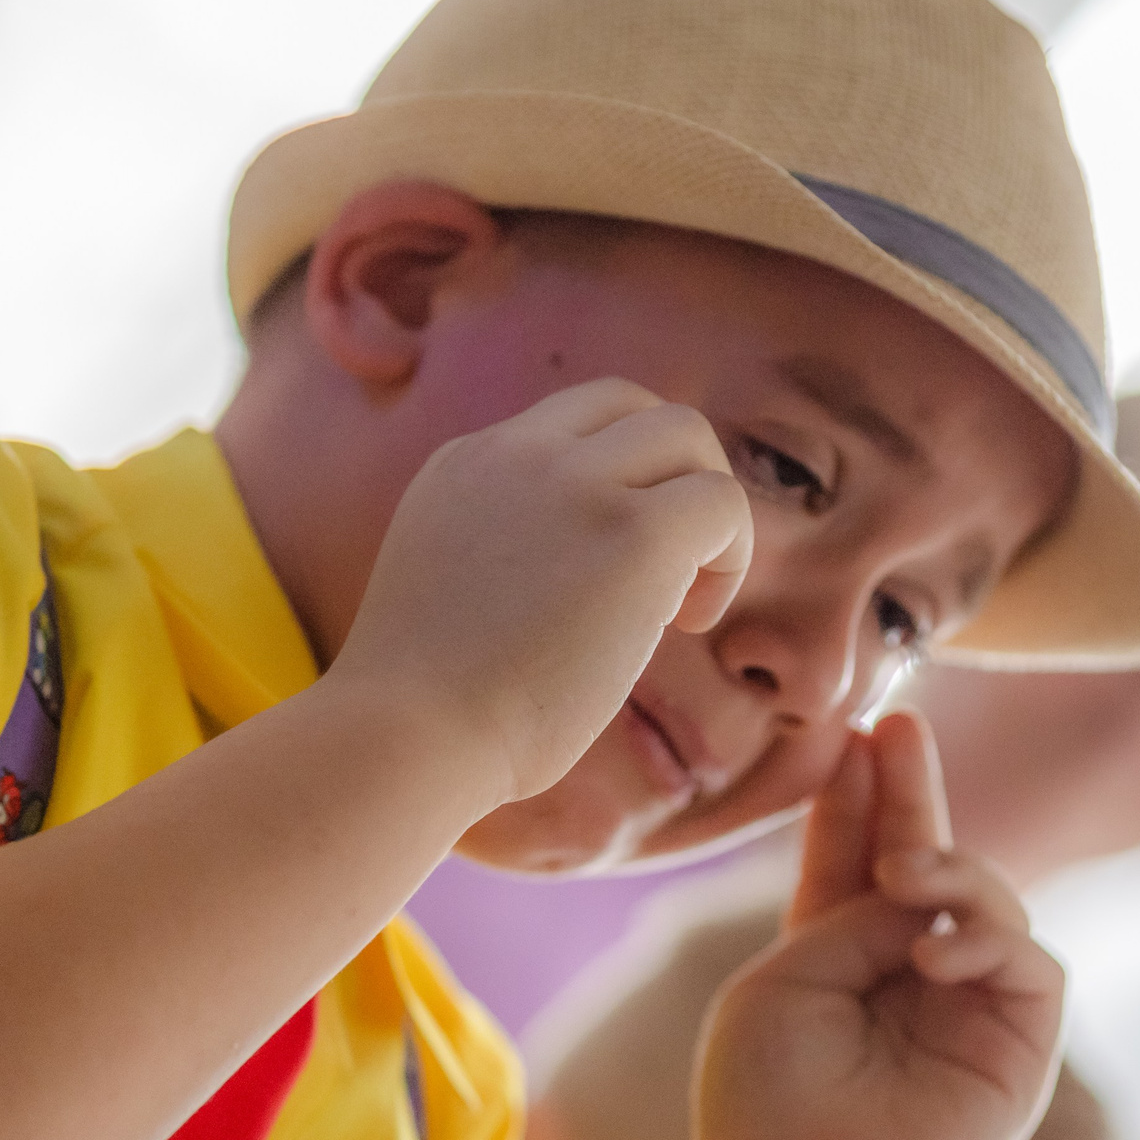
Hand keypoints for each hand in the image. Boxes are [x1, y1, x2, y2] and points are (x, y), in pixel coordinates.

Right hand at [327, 378, 752, 804]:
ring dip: (704, 511)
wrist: (409, 734)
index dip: (613, 477)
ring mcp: (576, 485)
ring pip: (685, 434)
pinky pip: (723, 502)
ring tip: (684, 601)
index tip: (605, 562)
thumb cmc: (424, 708)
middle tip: (665, 569)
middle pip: (632, 405)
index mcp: (465, 464)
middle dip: (668, 474)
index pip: (569, 424)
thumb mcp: (446, 585)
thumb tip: (583, 575)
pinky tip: (690, 623)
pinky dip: (729, 556)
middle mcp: (518, 455)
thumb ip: (504, 547)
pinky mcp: (635, 533)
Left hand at [687, 712, 1065, 1139]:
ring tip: (904, 874)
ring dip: (952, 871)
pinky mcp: (1016, 1053)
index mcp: (836, 963)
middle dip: (915, 793)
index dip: (858, 799)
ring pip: (990, 904)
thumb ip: (849, 915)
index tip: (853, 733)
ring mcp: (966, 1015)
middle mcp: (906, 981)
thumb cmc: (766, 1102)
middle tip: (900, 726)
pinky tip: (936, 952)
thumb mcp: (785, 979)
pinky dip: (992, 939)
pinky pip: (1033, 966)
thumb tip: (918, 884)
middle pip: (927, 867)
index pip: (853, 862)